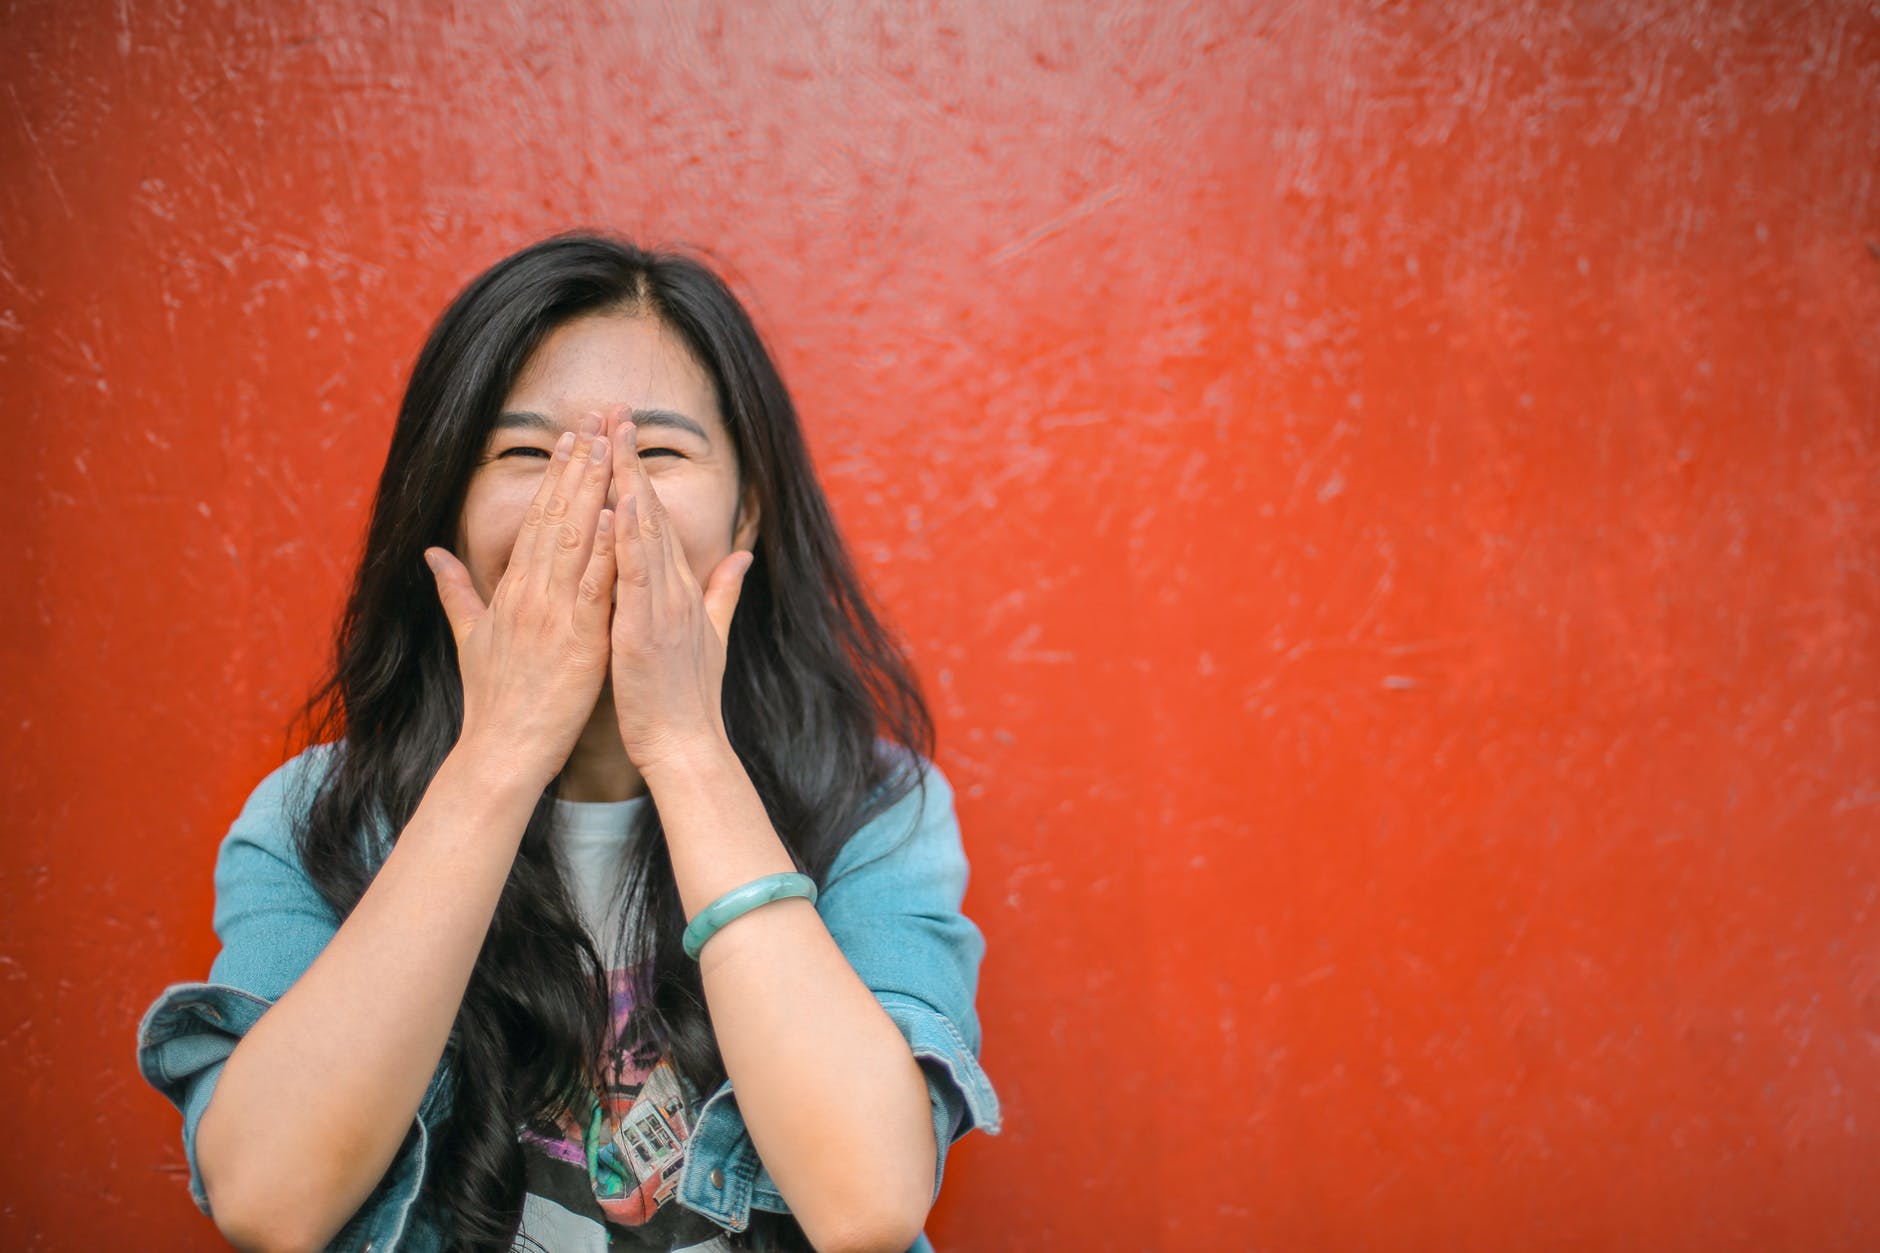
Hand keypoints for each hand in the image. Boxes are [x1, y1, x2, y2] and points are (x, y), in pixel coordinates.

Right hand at [424, 415, 617, 787]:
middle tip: (595, 425)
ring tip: (609, 450)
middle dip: (577, 469)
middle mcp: (531, 594)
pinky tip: (619, 515)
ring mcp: (554, 615)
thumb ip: (456, 591)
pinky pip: (595, 587)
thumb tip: (432, 554)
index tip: (571, 441)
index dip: (555, 479)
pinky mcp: (579, 640)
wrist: (502, 749)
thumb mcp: (469, 637)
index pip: (537, 521)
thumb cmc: (493, 699)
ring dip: (594, 493)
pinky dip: (606, 550)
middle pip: (557, 518)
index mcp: (511, 591)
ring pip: (576, 541)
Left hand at [608, 418, 754, 772]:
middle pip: (651, 512)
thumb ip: (726, 591)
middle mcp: (675, 589)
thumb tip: (743, 555)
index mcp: (682, 589)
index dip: (640, 475)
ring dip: (628, 483)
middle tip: (616, 412)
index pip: (658, 520)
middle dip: (631, 461)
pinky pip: (635, 575)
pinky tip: (617, 503)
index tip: (624, 435)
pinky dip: (627, 537)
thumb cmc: (688, 698)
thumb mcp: (712, 636)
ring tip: (613, 440)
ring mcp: (663, 607)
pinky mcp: (644, 629)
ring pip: (644, 532)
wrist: (688, 745)